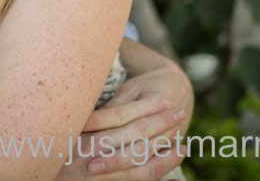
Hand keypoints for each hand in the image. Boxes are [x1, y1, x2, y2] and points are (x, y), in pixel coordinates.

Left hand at [80, 62, 192, 178]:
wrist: (178, 91)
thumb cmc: (147, 88)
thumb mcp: (131, 89)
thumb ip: (115, 106)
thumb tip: (89, 118)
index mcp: (156, 100)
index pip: (122, 115)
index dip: (100, 121)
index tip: (80, 126)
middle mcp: (167, 124)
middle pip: (135, 141)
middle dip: (111, 154)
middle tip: (88, 162)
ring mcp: (170, 141)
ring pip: (144, 160)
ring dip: (119, 168)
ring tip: (96, 171)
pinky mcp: (168, 154)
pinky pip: (152, 171)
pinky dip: (132, 176)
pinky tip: (112, 178)